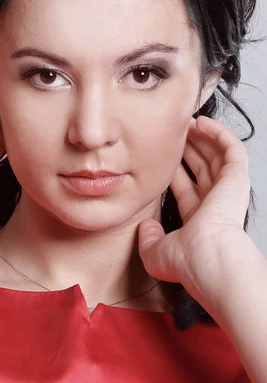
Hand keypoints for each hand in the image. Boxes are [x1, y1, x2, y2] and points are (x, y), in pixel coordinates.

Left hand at [138, 115, 250, 296]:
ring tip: (186, 122)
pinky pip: (232, 149)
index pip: (185, 186)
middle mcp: (215, 203)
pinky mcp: (237, 178)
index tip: (158, 155)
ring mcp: (228, 190)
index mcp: (199, 219)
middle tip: (172, 133)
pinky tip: (202, 123)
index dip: (172, 169)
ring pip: (216, 155)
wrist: (209, 259)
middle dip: (187, 149)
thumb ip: (148, 238)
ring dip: (202, 137)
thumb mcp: (156, 252)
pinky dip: (219, 133)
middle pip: (201, 168)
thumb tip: (145, 226)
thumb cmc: (188, 260)